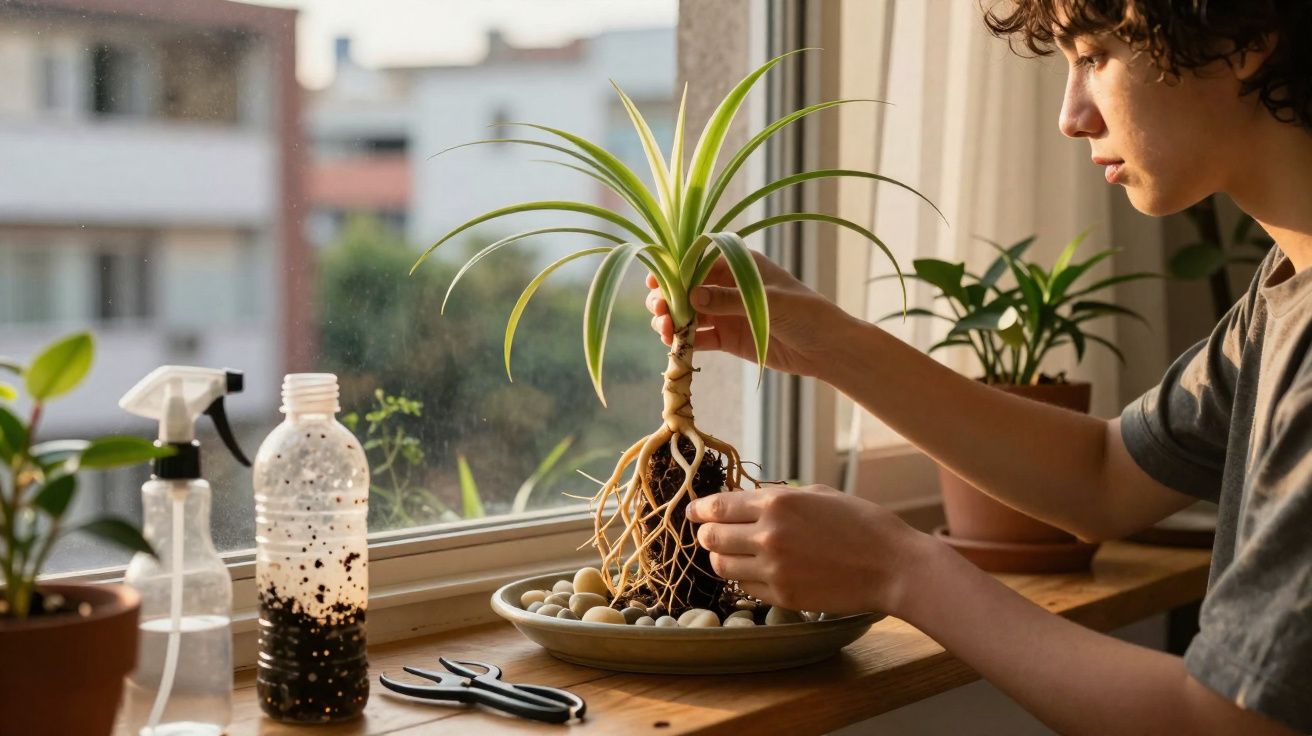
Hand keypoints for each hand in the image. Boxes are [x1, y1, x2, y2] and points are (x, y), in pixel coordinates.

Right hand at [645, 252, 856, 377]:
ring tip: (665, 332)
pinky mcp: (727, 338)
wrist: (827, 348)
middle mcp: (727, 286)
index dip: (673, 271)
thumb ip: (729, 299)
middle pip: (685, 289)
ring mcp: (725, 312)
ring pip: (687, 314)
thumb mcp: (768, 301)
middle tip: (660, 313)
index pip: (697, 261)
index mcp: (737, 264)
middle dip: (668, 299)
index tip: (654, 282)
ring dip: (672, 321)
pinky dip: (684, 342)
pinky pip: (698, 338)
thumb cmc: (805, 312)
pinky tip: (675, 347)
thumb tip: (691, 295)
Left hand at [686, 484, 929, 616]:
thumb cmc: (862, 524)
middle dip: (706, 534)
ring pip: (722, 565)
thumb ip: (779, 497)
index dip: (699, 510)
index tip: (692, 512)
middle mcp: (768, 534)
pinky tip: (756, 571)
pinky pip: (746, 587)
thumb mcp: (818, 494)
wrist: (892, 566)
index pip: (717, 507)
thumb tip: (746, 501)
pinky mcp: (783, 596)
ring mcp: (774, 568)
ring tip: (730, 553)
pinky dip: (744, 579)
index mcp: (777, 502)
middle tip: (709, 534)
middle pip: (712, 537)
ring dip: (720, 558)